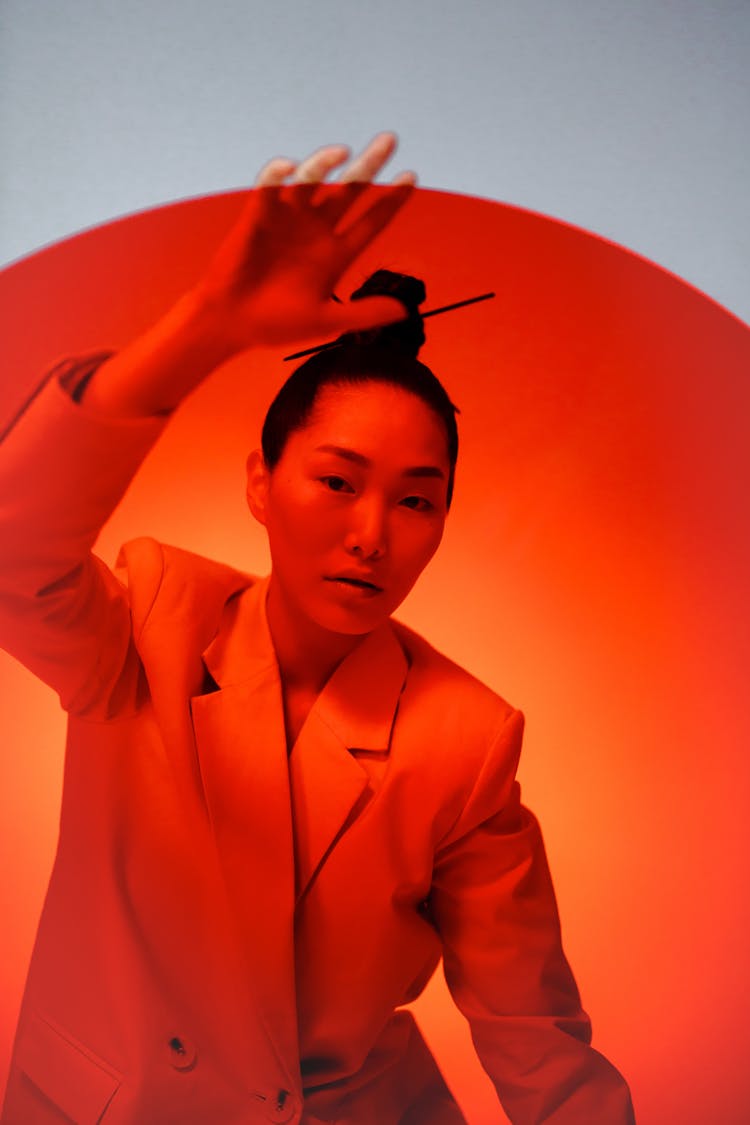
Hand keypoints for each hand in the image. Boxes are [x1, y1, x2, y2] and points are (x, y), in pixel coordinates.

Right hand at [193, 132, 415, 351]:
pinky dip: (278, 174)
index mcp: (336, 254)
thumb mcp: (327, 321)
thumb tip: (405, 312)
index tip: (412, 177)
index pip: (371, 221)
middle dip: (370, 164)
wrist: (232, 324)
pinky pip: (270, 187)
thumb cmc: (276, 324)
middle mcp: (316, 230)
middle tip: (390, 140)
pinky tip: (289, 168)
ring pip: (313, 180)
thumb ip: (364, 314)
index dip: (392, 200)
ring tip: (343, 153)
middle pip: (350, 190)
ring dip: (327, 162)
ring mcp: (288, 219)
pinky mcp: (259, 215)